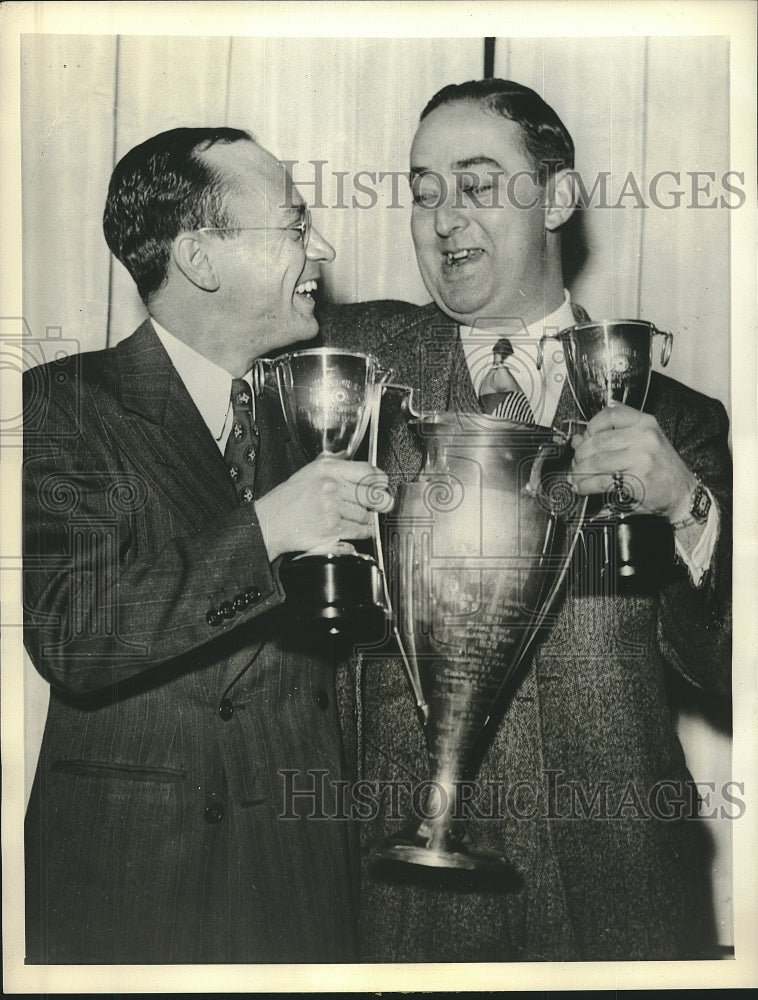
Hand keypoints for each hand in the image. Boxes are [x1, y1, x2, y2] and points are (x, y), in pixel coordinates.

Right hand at [254, 458, 391, 560]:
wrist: (270, 522)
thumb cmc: (287, 499)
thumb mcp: (308, 472)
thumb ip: (331, 463)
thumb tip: (348, 456)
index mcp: (327, 470)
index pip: (367, 471)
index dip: (380, 479)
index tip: (383, 484)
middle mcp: (330, 487)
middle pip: (371, 494)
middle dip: (381, 501)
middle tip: (383, 503)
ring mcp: (331, 509)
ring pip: (365, 514)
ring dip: (368, 518)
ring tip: (363, 517)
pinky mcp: (331, 530)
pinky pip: (358, 531)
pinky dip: (363, 532)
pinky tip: (360, 529)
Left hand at [569, 404, 696, 521]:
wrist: (682, 493)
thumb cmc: (661, 467)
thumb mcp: (643, 443)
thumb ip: (613, 437)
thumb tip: (578, 440)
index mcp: (646, 423)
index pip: (611, 415)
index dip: (592, 426)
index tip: (585, 437)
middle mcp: (645, 438)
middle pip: (599, 441)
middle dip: (581, 454)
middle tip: (575, 463)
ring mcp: (642, 459)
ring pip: (597, 462)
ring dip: (580, 472)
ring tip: (575, 477)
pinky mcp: (636, 481)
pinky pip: (601, 481)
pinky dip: (586, 485)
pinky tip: (582, 487)